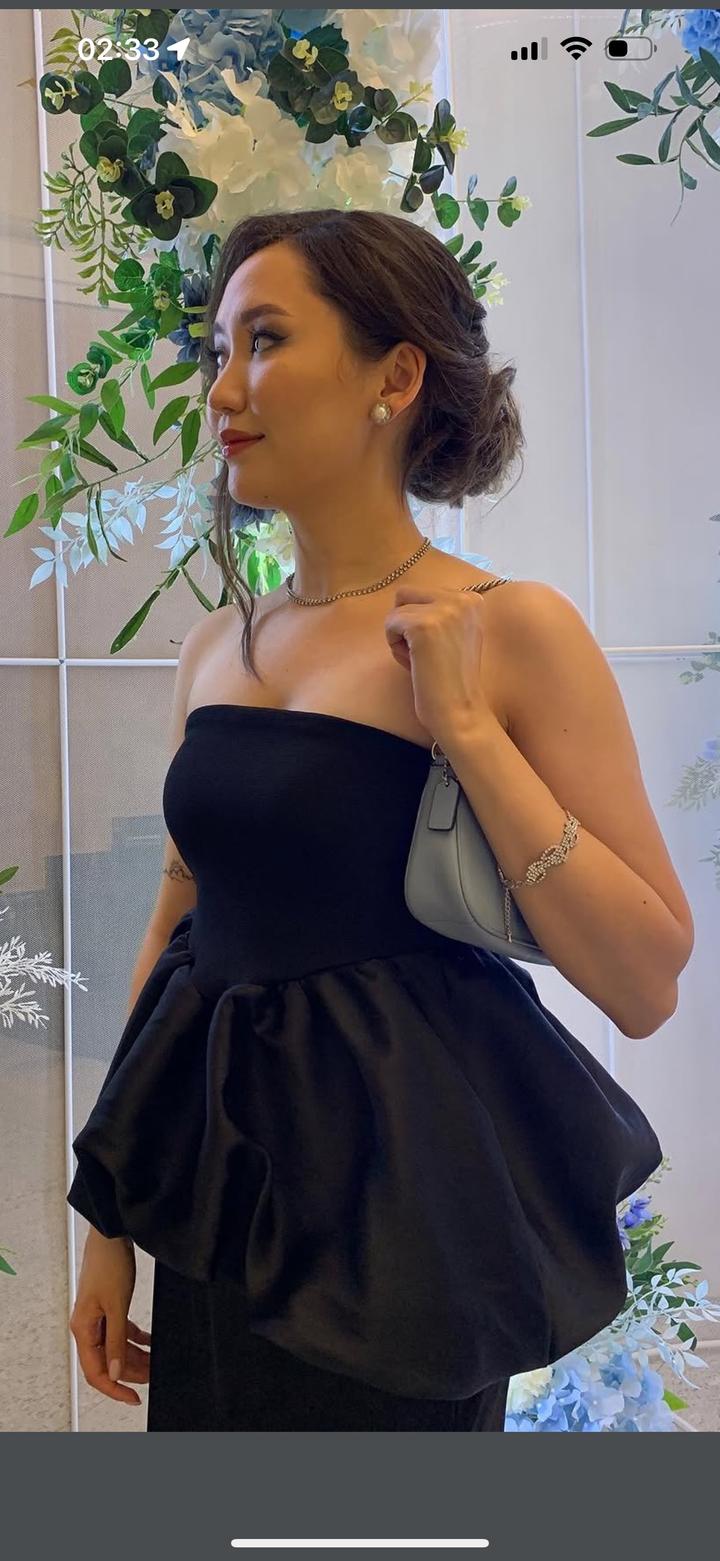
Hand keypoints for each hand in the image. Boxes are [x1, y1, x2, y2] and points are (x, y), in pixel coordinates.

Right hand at [69, 1229, 150, 1406]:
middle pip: (107, 1361)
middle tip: (153, 1376)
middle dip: (130, 1372)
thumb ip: (116, 1342)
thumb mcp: (117, 1306)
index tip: (134, 1398)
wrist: (112, 1235)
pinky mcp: (109, 1306)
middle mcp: (88, 1326)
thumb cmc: (109, 1265)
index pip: (95, 1372)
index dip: (115, 1388)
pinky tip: (150, 1342)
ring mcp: (98, 1316)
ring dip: (135, 1356)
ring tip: (155, 1362)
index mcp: (83, 1329)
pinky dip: (136, 1339)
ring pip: (116, 1348)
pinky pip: (121, 1332)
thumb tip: (113, 1373)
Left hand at [384, 584, 496, 747]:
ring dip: (401, 636)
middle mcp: (463, 598)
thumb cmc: (451, 678)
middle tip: (426, 653)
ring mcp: (444, 610)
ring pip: (397, 609)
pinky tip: (416, 664)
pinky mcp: (423, 625)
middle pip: (406, 593)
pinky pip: (390, 623)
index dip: (421, 621)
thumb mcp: (455, 633)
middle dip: (407, 622)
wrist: (459, 711)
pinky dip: (395, 646)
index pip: (423, 592)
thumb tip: (403, 595)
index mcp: (473, 599)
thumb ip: (440, 611)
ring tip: (422, 659)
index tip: (441, 648)